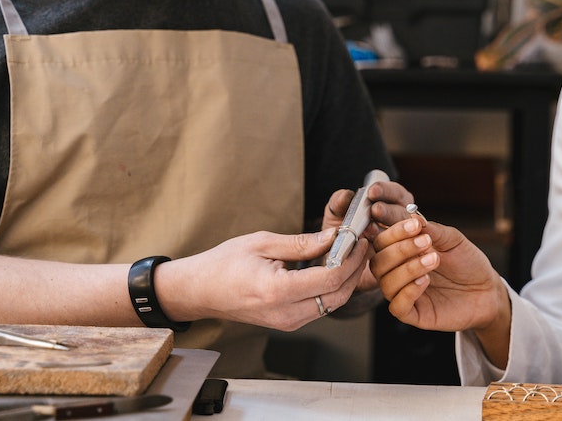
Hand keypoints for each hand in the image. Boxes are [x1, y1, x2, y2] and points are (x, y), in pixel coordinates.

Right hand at [157, 228, 370, 331]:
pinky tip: (333, 267)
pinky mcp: (288, 323)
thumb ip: (301, 243)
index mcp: (278, 291)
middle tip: (361, 244)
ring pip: (333, 303)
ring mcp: (288, 322)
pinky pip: (320, 307)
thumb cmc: (223, 264)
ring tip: (350, 253)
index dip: (351, 258)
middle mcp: (286, 313)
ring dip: (347, 279)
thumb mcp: (262, 242)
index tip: (358, 239)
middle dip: (355, 269)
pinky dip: (332, 288)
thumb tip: (334, 238)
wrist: (200, 291)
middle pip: (339, 295)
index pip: (331, 278)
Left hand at [320, 181, 414, 292]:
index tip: (372, 191)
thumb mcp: (336, 217)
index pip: (396, 193)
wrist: (343, 266)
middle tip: (375, 210)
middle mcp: (404, 222)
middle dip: (388, 211)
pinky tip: (379, 252)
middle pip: (403, 214)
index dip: (386, 191)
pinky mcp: (405, 263)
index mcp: (393, 204)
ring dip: (392, 231)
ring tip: (370, 230)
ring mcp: (408, 242)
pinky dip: (395, 254)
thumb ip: (339, 204)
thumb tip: (346, 195)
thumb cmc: (343, 235)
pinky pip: (407, 258)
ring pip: (407, 235)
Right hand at [371, 216, 510, 365]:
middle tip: (426, 243)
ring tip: (433, 260)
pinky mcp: (415, 314)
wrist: (487, 289)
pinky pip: (397, 307)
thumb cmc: (467, 263)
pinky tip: (425, 281)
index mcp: (403, 252)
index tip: (415, 225)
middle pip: (378, 262)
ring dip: (407, 269)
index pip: (382, 242)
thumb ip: (432, 230)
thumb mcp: (453, 240)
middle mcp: (399, 272)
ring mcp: (405, 293)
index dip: (394, 232)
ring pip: (386, 283)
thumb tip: (413, 216)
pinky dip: (408, 292)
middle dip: (400, 250)